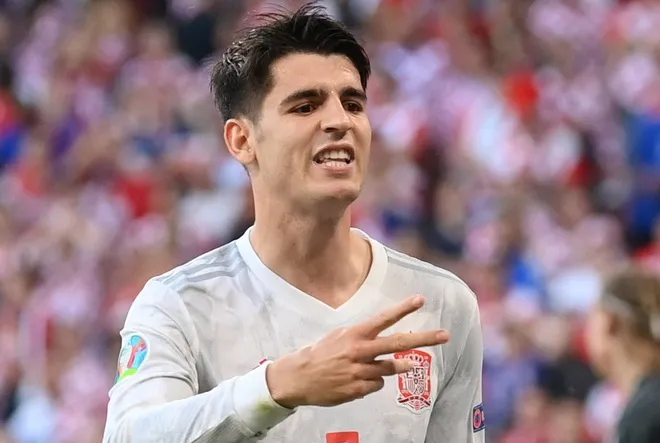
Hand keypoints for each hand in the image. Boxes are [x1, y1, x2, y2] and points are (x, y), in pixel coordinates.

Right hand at [266, 295, 448, 408]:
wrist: (298, 378)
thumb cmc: (320, 353)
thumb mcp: (339, 336)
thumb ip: (362, 336)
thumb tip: (384, 339)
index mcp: (355, 335)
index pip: (384, 319)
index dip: (403, 308)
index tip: (421, 300)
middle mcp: (361, 351)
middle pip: (398, 343)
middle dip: (424, 339)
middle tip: (445, 335)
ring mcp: (361, 372)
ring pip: (391, 368)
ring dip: (399, 366)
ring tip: (408, 363)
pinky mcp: (358, 390)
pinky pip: (377, 384)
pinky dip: (373, 381)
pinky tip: (357, 379)